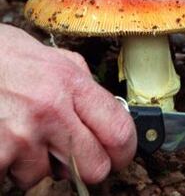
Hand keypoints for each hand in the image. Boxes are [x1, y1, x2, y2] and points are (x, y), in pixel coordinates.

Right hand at [0, 24, 136, 188]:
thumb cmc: (3, 55)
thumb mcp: (53, 57)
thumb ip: (83, 82)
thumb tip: (106, 107)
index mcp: (71, 84)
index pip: (119, 132)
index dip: (126, 150)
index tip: (120, 153)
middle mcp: (51, 110)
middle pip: (96, 167)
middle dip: (89, 165)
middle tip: (77, 154)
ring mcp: (22, 136)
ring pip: (48, 175)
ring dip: (40, 162)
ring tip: (25, 134)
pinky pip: (14, 177)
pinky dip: (11, 164)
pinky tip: (7, 139)